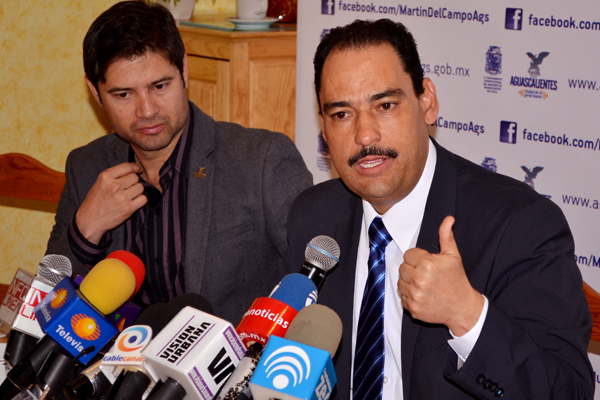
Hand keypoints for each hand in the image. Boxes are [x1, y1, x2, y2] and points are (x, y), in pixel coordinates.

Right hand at [75, 162, 146, 243]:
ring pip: (140, 187)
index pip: (127, 166)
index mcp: (106, 177)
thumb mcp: (99, 183)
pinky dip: (140, 200)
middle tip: (128, 187)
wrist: (90, 221)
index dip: (135, 167)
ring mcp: (122, 197)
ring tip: (130, 195)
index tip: (138, 170)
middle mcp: (114, 186)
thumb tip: (132, 168)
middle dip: (133, 181)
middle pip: (135, 177)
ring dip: (137, 191)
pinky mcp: (128, 208)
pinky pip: (143, 199)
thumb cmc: (94, 202)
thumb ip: (114, 176)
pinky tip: (134, 201)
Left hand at [398, 216, 483, 335]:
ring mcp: (414, 294)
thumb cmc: (457, 280)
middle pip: (402, 267)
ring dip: (409, 282)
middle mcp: (419, 279)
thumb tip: (448, 219)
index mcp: (427, 263)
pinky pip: (402, 296)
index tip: (427, 264)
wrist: (462, 307)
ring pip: (400, 281)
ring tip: (424, 284)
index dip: (418, 258)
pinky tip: (422, 294)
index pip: (408, 254)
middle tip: (426, 275)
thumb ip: (446, 236)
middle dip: (412, 269)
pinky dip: (409, 295)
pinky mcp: (412, 307)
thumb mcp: (453, 256)